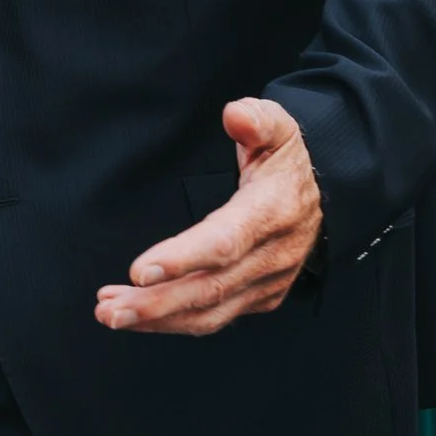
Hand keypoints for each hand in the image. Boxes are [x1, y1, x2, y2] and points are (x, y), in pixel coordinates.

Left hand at [96, 98, 322, 335]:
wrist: (326, 200)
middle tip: (109, 310)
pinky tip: (136, 314)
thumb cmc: (289, 165)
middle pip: (210, 288)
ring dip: (156, 319)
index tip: (140, 270)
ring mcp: (266, 282)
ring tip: (111, 313)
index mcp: (272, 211)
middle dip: (156, 303)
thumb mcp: (280, 130)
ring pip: (208, 312)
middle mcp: (272, 255)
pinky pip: (213, 317)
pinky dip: (171, 321)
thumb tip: (235, 114)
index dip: (183, 258)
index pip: (225, 241)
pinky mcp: (259, 298)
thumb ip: (257, 119)